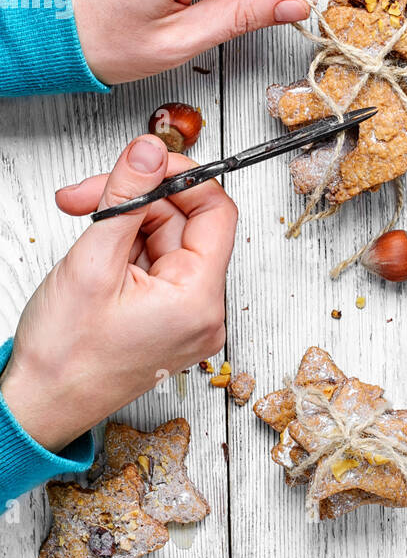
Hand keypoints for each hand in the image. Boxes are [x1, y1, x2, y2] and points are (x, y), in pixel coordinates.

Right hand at [0, 135, 237, 453]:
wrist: (38, 407)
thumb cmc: (63, 358)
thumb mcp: (92, 262)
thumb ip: (126, 198)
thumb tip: (150, 150)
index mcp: (198, 300)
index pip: (216, 212)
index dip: (181, 178)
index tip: (145, 162)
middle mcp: (202, 312)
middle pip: (186, 224)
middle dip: (137, 201)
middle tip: (86, 196)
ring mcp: (185, 319)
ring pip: (165, 242)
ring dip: (125, 225)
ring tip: (82, 233)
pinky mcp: (166, 322)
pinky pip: (156, 267)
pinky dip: (126, 250)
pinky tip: (94, 258)